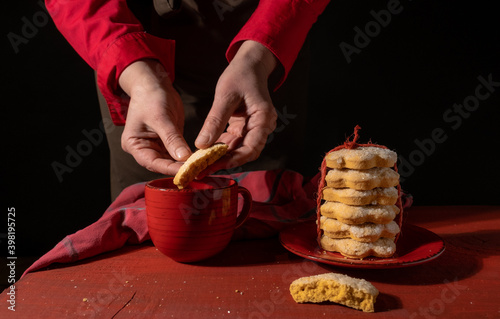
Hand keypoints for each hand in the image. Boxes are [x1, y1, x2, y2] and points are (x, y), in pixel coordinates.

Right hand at [119, 59, 191, 174]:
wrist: (154, 84)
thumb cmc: (151, 97)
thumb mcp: (161, 117)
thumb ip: (172, 138)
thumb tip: (184, 158)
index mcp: (134, 144)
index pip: (152, 163)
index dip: (169, 169)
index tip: (186, 172)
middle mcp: (144, 149)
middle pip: (162, 164)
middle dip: (179, 168)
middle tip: (198, 171)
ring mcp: (157, 146)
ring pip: (172, 161)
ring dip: (186, 164)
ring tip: (201, 167)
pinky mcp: (169, 142)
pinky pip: (179, 152)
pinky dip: (188, 156)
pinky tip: (200, 159)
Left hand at [195, 40, 278, 173]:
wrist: (250, 65)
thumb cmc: (240, 75)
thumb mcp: (225, 96)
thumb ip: (215, 121)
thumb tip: (202, 144)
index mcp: (263, 119)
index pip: (251, 148)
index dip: (234, 159)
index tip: (215, 165)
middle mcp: (262, 127)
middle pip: (245, 152)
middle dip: (225, 162)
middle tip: (203, 169)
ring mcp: (254, 128)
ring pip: (238, 150)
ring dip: (221, 157)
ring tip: (201, 163)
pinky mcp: (245, 128)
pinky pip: (234, 142)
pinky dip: (220, 148)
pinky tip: (205, 152)